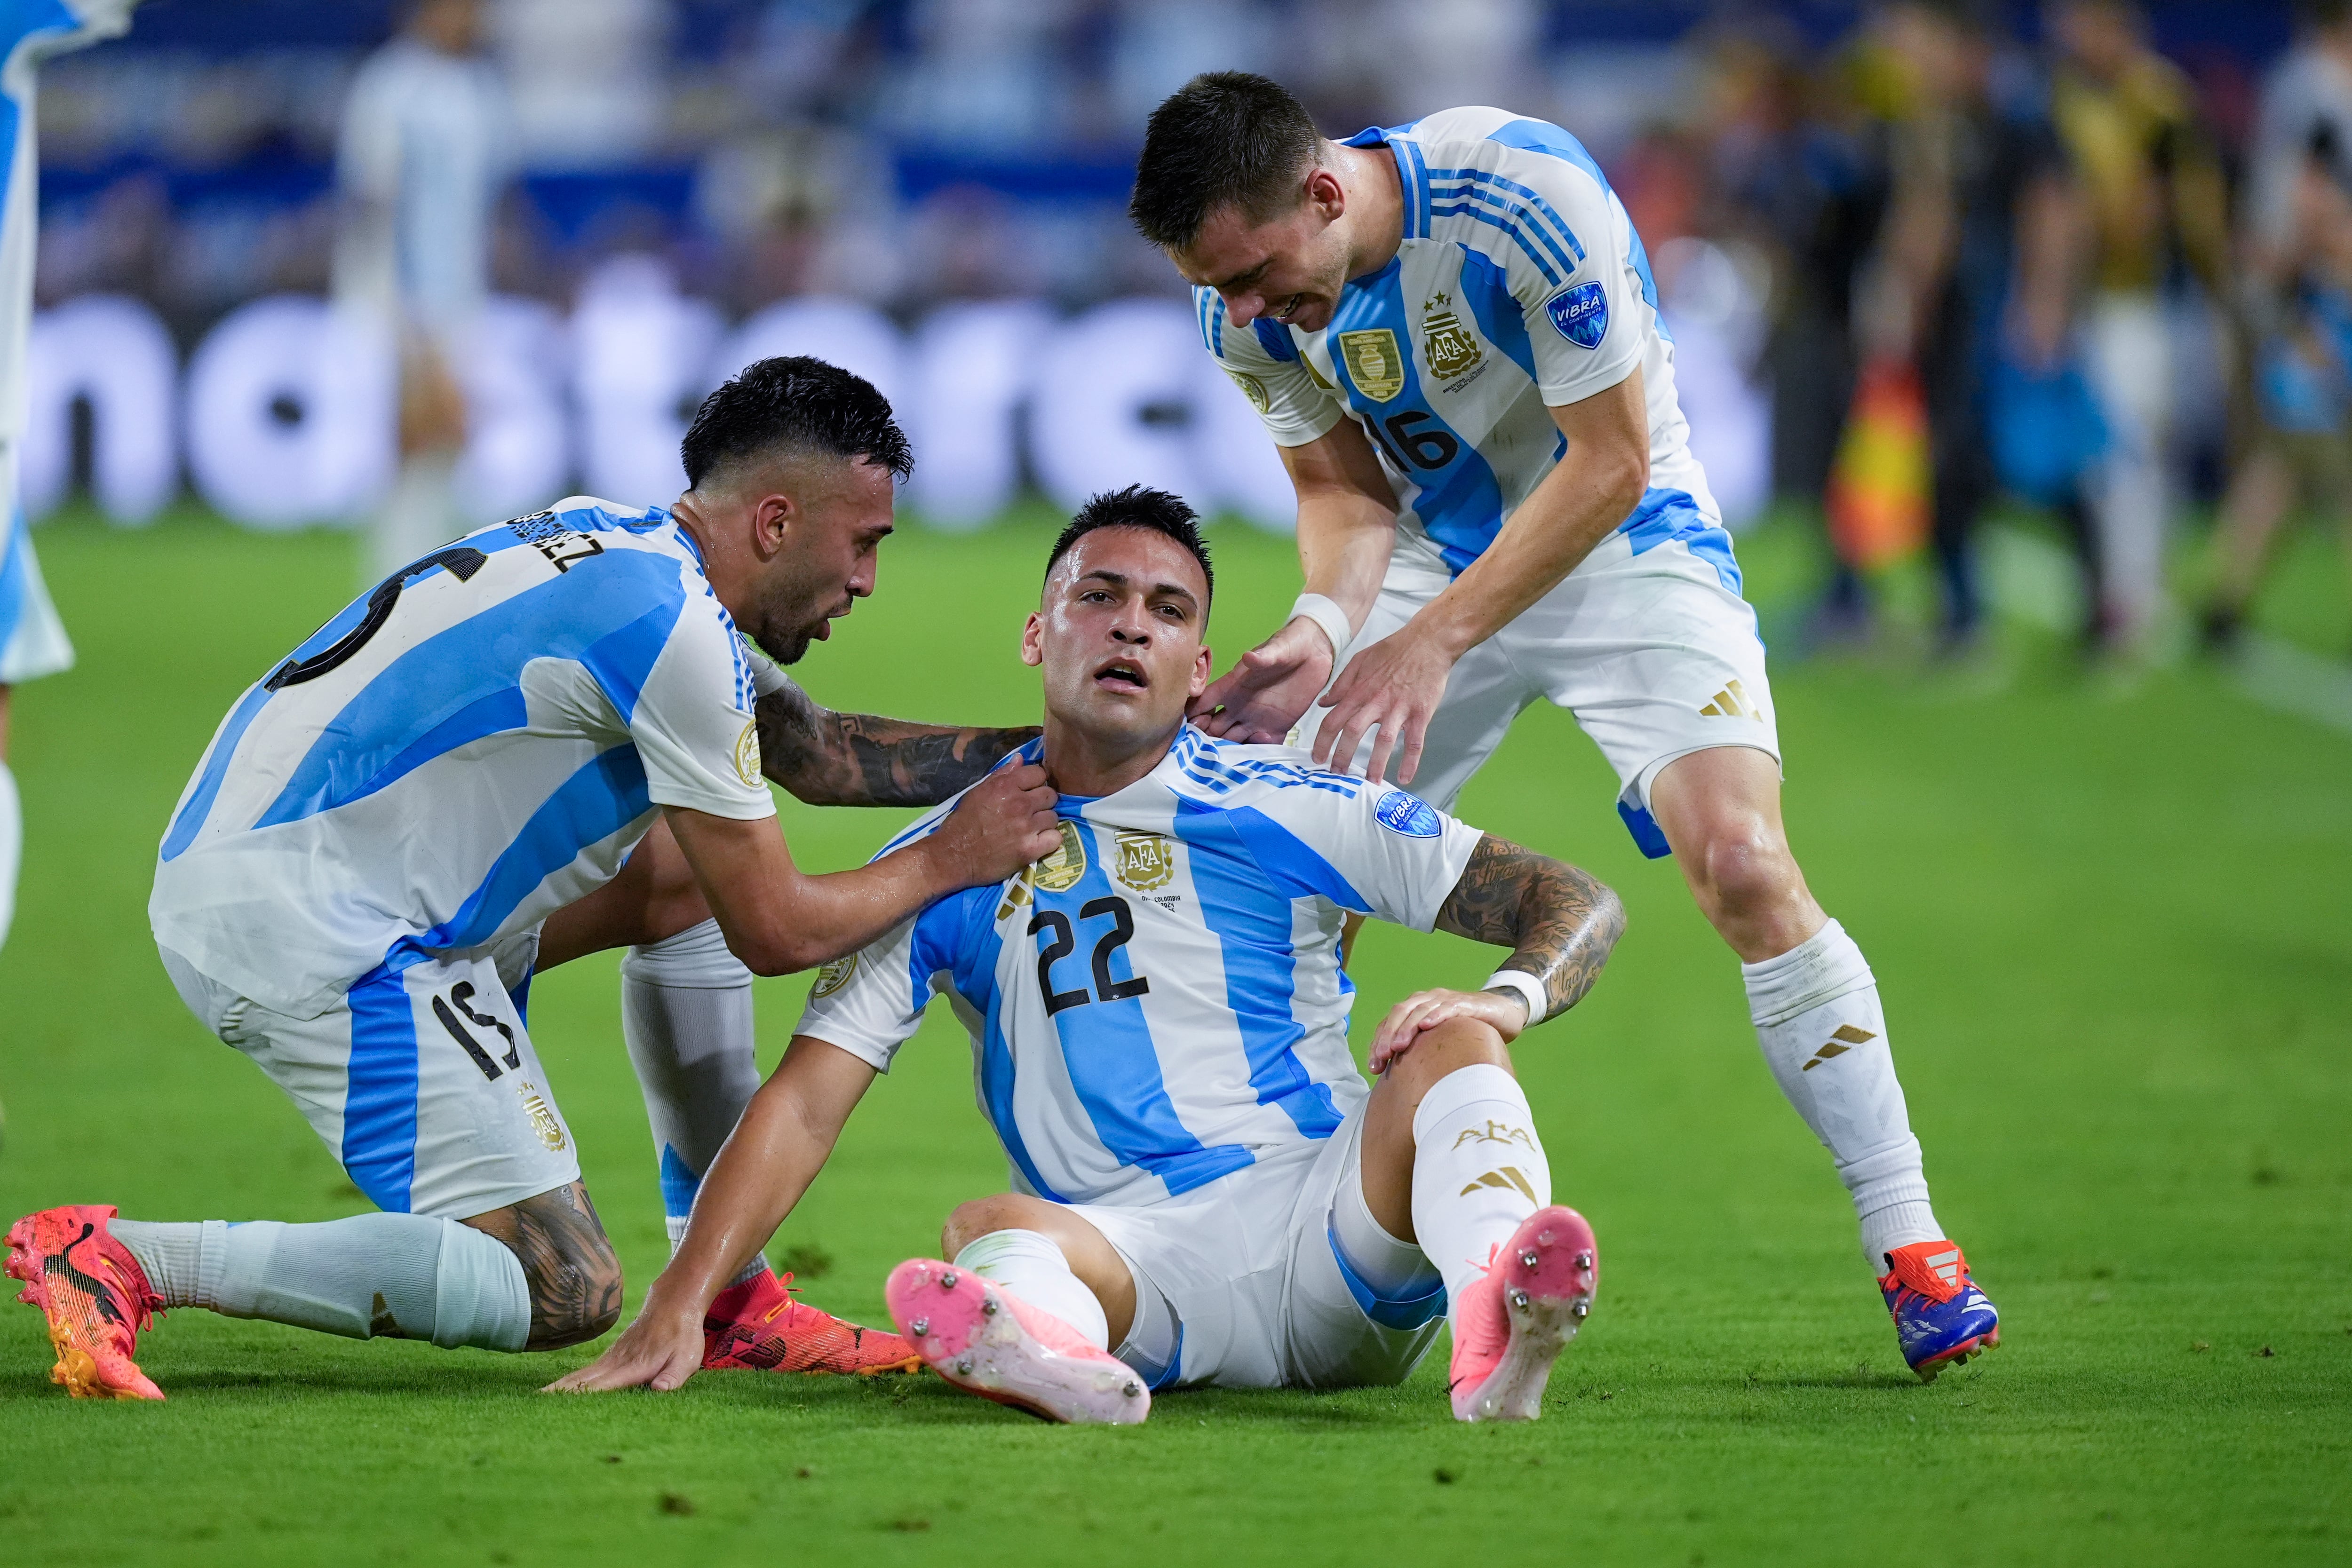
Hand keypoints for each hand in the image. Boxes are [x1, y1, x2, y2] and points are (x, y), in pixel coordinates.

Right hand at [543, 1302, 703, 1393]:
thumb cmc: (683, 1335)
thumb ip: (673, 1376)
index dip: (580, 1396)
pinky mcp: (612, 1355)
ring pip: (580, 1374)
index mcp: (633, 1367)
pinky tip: (557, 1389)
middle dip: (558, 1393)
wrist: (674, 1303)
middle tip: (532, 1406)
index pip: (602, 1385)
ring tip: (535, 1400)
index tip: (558, 1406)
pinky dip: (569, 1380)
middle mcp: (616, 1362)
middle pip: (582, 1380)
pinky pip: (586, 1370)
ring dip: (558, 1387)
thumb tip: (660, 1391)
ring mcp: (612, 1357)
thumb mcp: (686, 1358)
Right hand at [925, 762, 1060, 887]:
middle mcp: (1020, 804)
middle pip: (1050, 795)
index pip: (1039, 773)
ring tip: (1032, 828)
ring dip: (1045, 822)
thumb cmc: (962, 823)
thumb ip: (1001, 775)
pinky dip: (1050, 840)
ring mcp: (1027, 827)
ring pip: (1054, 817)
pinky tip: (1038, 842)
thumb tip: (1020, 759)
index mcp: (1005, 786)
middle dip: (1043, 801)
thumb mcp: (977, 792)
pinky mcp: (1030, 849)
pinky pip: (1056, 839)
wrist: (953, 856)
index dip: (1035, 782)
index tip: (1029, 791)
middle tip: (1031, 811)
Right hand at [1190, 618, 1335, 742]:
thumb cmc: (1291, 644)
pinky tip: (1260, 754)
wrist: (1317, 651)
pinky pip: (1263, 747)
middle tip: (1207, 753)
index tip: (1189, 729)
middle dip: (1207, 741)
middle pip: (1214, 728)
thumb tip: (1248, 657)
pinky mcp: (1278, 727)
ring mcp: (1257, 719)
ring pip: (1234, 741)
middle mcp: (1239, 706)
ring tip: (1229, 761)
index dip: (1193, 716)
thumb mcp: (1277, 649)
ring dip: (1229, 751)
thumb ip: (1263, 657)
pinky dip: (1258, 753)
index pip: (1203, 703)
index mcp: (1232, 686)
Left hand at [1312, 625, 1453, 784]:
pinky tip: (1405, 778)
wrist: (1428, 641)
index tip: (1317, 758)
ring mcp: (1400, 707)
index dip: (1323, 741)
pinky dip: (1410, 761)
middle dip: (1342, 756)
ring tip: (1370, 784)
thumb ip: (1341, 683)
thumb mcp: (1360, 660)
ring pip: (1384, 740)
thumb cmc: (1394, 650)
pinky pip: (1415, 741)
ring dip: (1376, 764)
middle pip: (1353, 732)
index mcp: (1359, 690)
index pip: (1333, 720)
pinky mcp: (1421, 712)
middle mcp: (1376, 700)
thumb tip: (1323, 703)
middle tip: (1337, 775)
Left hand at [1370, 987, 1527, 1072]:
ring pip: (1419, 1009)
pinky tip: (1427, 1025)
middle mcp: (1427, 1000)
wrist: (1501, 1012)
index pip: (1390, 1023)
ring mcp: (1445, 999)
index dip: (1378, 1043)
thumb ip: (1421, 1054)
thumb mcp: (1439, 1043)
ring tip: (1397, 1046)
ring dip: (1406, 1027)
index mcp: (1415, 1009)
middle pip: (1400, 1013)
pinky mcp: (1465, 1003)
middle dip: (1387, 1036)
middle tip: (1382, 1058)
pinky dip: (1435, 1014)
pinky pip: (1447, 1007)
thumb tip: (1400, 1084)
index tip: (1373, 1067)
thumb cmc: (1466, 1030)